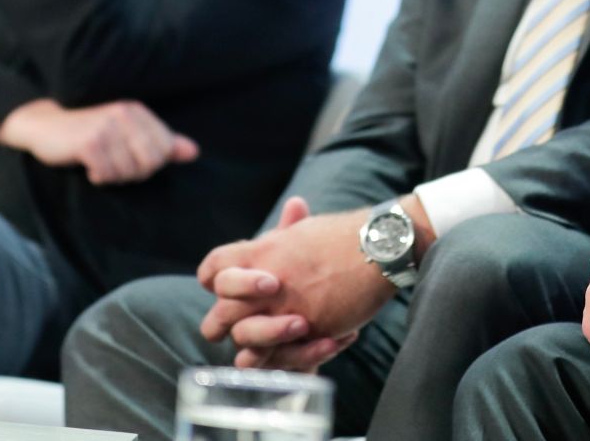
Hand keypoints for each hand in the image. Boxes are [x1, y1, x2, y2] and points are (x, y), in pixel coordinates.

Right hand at [0, 99, 198, 183]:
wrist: (47, 127)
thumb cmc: (90, 133)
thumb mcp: (128, 133)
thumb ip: (163, 142)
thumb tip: (194, 152)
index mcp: (138, 111)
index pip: (165, 150)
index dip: (150, 164)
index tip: (131, 160)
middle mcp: (124, 114)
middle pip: (150, 162)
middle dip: (134, 173)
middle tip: (115, 167)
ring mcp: (107, 127)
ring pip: (128, 171)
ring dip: (114, 176)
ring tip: (101, 165)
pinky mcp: (89, 142)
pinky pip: (107, 173)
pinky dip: (99, 177)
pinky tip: (90, 167)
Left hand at [196, 200, 400, 356]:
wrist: (378, 247)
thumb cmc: (343, 236)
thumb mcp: (304, 231)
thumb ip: (281, 236)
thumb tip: (271, 233)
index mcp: (259, 252)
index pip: (212, 269)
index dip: (214, 280)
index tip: (226, 288)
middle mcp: (263, 283)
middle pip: (218, 314)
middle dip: (223, 324)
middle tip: (241, 323)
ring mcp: (282, 309)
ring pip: (244, 342)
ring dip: (254, 346)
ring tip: (273, 340)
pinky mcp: (306, 330)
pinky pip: (278, 357)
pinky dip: (287, 358)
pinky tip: (306, 345)